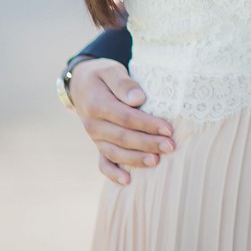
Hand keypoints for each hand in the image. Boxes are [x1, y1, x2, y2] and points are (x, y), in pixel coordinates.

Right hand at [71, 58, 174, 184]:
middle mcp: (93, 124)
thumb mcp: (110, 70)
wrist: (81, 85)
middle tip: (170, 146)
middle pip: (123, 137)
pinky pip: (103, 162)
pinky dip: (112, 173)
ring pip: (115, 152)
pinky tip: (127, 181)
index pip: (125, 117)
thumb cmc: (102, 75)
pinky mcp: (98, 144)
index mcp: (97, 104)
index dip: (147, 124)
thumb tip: (138, 99)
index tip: (167, 129)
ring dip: (135, 159)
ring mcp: (95, 137)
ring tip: (156, 161)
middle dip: (147, 143)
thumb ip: (123, 83)